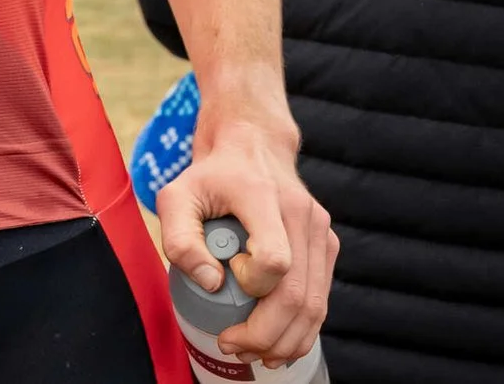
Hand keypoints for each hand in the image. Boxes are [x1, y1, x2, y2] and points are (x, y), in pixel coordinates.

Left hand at [155, 112, 335, 365]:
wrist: (252, 147)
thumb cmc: (209, 177)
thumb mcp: (176, 196)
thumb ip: (181, 239)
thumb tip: (211, 283)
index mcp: (263, 197)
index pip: (275, 259)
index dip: (251, 284)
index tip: (222, 280)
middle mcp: (302, 214)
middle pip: (298, 294)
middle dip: (266, 334)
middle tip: (235, 348)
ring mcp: (320, 231)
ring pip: (315, 304)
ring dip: (287, 341)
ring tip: (256, 355)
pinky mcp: (327, 245)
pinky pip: (321, 298)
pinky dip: (302, 329)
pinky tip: (278, 343)